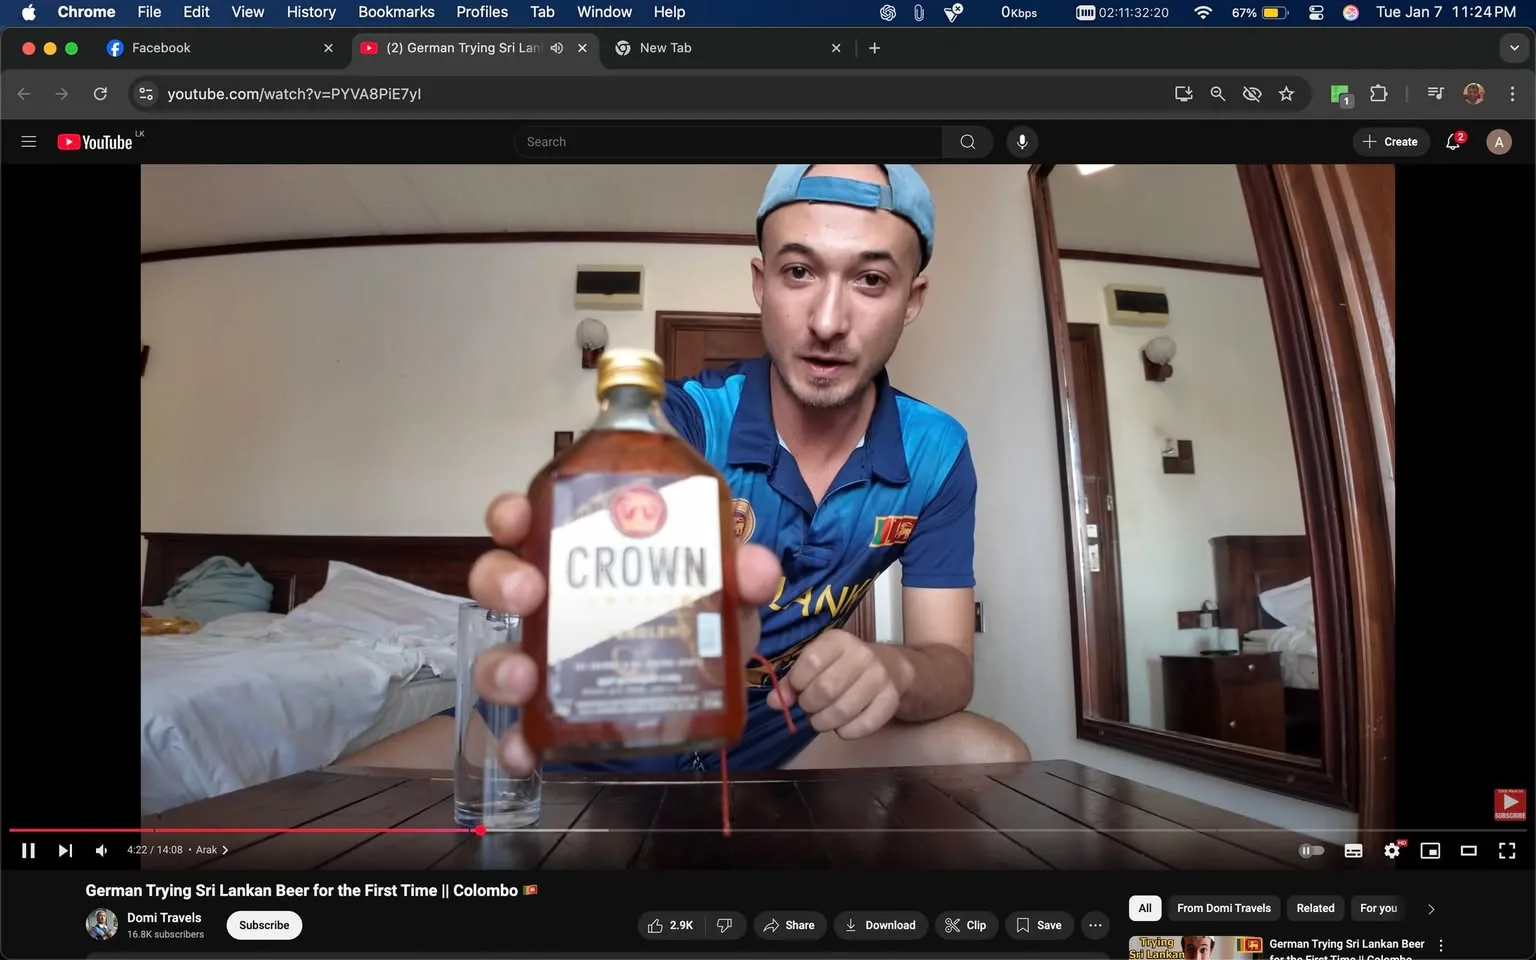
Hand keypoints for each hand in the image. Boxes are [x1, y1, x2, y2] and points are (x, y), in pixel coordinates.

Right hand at [468, 491, 782, 775]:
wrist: (711, 692)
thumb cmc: (702, 622)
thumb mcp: (726, 594)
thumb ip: (742, 576)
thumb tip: (754, 567)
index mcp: (585, 558)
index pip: (531, 523)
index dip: (511, 515)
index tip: (514, 518)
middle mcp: (554, 605)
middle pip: (498, 581)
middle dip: (501, 580)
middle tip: (529, 591)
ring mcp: (546, 662)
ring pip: (496, 655)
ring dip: (499, 666)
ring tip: (524, 676)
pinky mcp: (555, 717)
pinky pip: (519, 731)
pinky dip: (514, 743)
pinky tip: (524, 754)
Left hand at [765, 629, 910, 739]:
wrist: (892, 669)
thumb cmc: (845, 666)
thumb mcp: (818, 663)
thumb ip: (792, 681)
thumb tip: (774, 702)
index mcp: (839, 641)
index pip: (811, 662)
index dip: (797, 683)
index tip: (797, 690)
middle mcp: (862, 655)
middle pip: (825, 689)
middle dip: (809, 706)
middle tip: (809, 708)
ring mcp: (879, 678)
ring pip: (842, 711)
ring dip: (824, 722)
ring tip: (821, 719)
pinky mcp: (890, 701)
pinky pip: (862, 726)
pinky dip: (845, 732)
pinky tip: (842, 726)